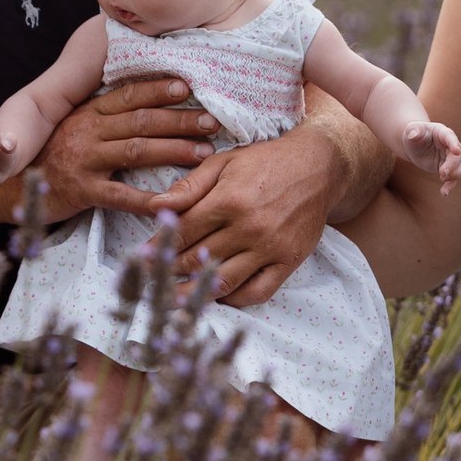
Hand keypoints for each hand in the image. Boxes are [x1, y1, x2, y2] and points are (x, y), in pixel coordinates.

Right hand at [34, 76, 218, 222]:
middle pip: (141, 121)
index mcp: (90, 113)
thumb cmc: (56, 155)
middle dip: (179, 120)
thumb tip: (150, 103)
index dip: (157, 89)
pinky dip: (149, 200)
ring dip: (174, 150)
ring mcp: (85, 160)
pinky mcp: (83, 191)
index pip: (129, 95)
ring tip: (205, 152)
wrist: (13, 186)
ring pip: (137, 151)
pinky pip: (121, 196)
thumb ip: (108, 117)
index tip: (187, 85)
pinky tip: (173, 201)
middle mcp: (88, 131)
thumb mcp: (77, 127)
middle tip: (212, 122)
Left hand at [156, 126, 342, 306]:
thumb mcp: (224, 162)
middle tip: (151, 281)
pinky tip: (219, 296)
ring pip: (224, 282)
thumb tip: (155, 206)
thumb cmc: (266, 161)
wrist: (318, 165)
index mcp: (228, 199)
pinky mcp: (289, 261)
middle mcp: (249, 227)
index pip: (183, 232)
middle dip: (170, 272)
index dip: (159, 247)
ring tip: (174, 299)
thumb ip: (189, 186)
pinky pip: (257, 292)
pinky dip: (235, 300)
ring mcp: (270, 247)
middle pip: (199, 259)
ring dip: (195, 293)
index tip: (142, 259)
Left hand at [401, 120, 460, 192]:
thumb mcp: (411, 130)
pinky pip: (454, 178)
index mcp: (442, 133)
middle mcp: (450, 145)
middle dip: (453, 165)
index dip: (454, 144)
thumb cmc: (414, 134)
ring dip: (457, 175)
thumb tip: (413, 134)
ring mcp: (451, 157)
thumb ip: (413, 131)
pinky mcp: (448, 168)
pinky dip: (450, 186)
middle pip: (459, 155)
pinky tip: (444, 193)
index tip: (457, 151)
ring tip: (443, 180)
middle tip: (442, 173)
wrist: (414, 145)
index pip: (450, 137)